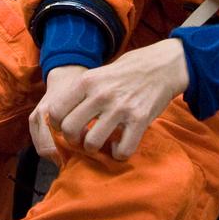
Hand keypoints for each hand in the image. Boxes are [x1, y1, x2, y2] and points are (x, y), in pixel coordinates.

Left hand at [28, 39, 188, 160]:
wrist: (162, 66)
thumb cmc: (127, 70)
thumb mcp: (99, 72)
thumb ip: (82, 91)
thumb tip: (60, 115)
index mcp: (87, 81)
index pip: (56, 110)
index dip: (57, 123)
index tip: (65, 126)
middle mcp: (101, 94)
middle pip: (70, 129)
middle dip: (72, 139)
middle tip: (81, 138)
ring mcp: (121, 108)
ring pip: (92, 143)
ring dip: (93, 148)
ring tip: (99, 143)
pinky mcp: (140, 120)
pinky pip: (122, 150)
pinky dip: (118, 153)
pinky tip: (118, 146)